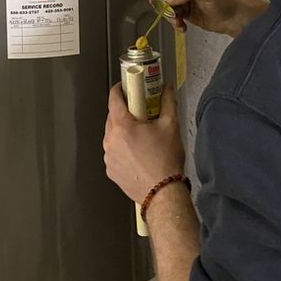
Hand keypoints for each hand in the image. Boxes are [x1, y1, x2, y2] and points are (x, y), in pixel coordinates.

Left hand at [103, 84, 184, 203]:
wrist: (163, 194)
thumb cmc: (165, 162)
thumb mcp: (170, 125)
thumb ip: (167, 102)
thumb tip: (167, 89)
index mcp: (122, 126)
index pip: (113, 99)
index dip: (119, 89)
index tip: (125, 87)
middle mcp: (111, 141)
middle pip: (112, 116)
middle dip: (124, 111)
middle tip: (140, 110)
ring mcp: (109, 157)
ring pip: (112, 135)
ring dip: (123, 130)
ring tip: (141, 134)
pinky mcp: (111, 170)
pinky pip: (113, 151)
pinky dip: (122, 147)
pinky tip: (137, 151)